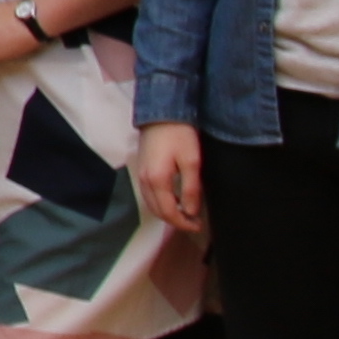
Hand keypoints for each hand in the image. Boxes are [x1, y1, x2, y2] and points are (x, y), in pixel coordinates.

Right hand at [135, 118, 203, 232]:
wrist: (161, 113)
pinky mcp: (141, 169)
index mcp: (157, 181)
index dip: (183, 223)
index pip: (169, 212)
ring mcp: (140, 175)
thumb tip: (190, 211)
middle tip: (193, 222)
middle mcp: (144, 181)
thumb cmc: (179, 135)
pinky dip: (160, 203)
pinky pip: (148, 195)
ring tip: (185, 212)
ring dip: (167, 213)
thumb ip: (191, 189)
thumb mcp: (191, 162)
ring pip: (151, 204)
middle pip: (157, 211)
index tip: (198, 225)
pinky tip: (173, 199)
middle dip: (175, 221)